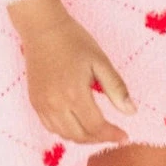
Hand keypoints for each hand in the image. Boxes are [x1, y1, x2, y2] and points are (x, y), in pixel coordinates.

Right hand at [19, 11, 137, 144]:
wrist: (42, 28)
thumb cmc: (73, 40)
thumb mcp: (100, 60)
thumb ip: (116, 88)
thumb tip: (131, 112)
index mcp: (74, 93)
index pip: (96, 127)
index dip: (112, 134)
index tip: (124, 135)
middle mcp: (55, 104)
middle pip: (80, 135)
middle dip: (99, 138)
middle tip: (113, 133)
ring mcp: (42, 104)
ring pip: (64, 135)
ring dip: (83, 137)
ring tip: (97, 130)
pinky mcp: (34, 101)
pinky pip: (50, 127)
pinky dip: (65, 131)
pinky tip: (76, 123)